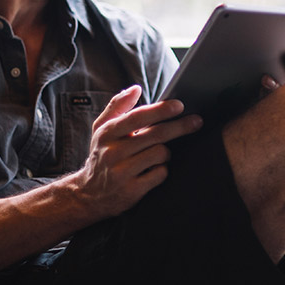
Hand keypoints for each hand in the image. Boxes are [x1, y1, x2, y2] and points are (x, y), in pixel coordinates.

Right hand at [72, 86, 201, 218]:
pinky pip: (159, 174)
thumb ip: (117, 106)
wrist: (88, 195)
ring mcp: (121, 173)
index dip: (160, 110)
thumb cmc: (101, 155)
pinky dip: (163, 169)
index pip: (137, 117)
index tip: (179, 105)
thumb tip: (135, 89)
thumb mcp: (101, 129)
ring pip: (160, 154)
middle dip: (180, 126)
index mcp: (107, 133)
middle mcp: (112, 152)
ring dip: (167, 151)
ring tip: (161, 152)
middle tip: (197, 121)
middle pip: (155, 135)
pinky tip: (156, 168)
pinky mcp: (131, 191)